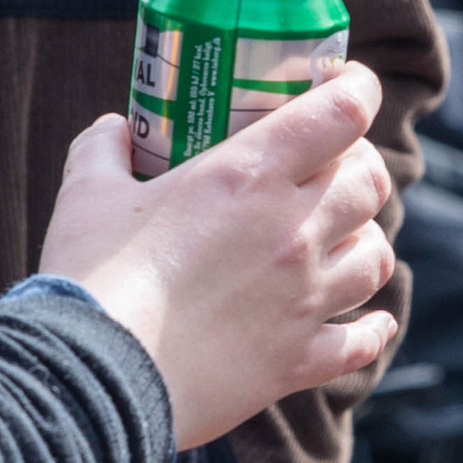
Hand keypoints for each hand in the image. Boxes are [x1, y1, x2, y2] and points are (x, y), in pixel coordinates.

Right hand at [38, 69, 396, 450]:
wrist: (96, 377)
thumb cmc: (92, 277)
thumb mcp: (86, 194)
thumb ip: (103, 149)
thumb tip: (113, 129)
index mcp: (249, 174)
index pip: (343, 112)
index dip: (356, 88)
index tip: (346, 85)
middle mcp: (293, 230)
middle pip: (369, 182)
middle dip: (360, 165)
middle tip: (335, 166)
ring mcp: (303, 298)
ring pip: (376, 257)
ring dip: (366, 241)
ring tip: (344, 239)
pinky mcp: (298, 359)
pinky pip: (362, 342)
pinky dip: (371, 330)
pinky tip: (370, 324)